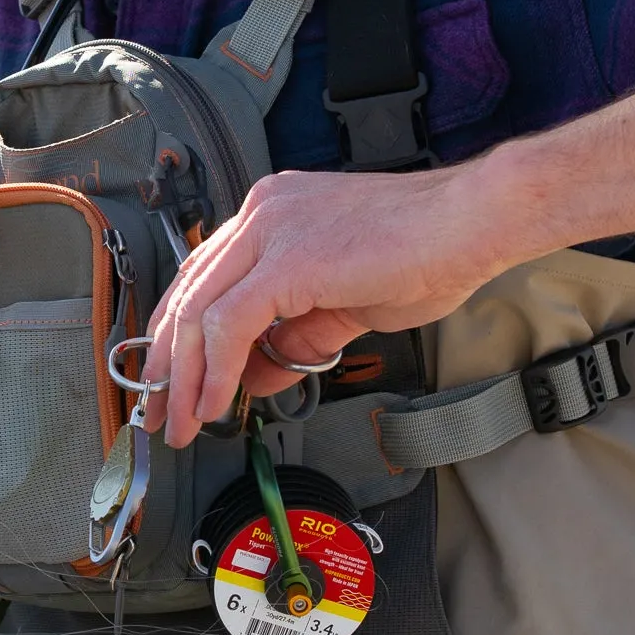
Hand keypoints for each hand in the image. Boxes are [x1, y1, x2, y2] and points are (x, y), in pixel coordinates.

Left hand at [140, 162, 512, 447]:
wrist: (473, 224)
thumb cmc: (429, 251)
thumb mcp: (348, 304)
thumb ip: (299, 336)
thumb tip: (260, 375)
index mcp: (273, 212)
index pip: (203, 275)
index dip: (179, 333)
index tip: (176, 380)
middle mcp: (261, 212)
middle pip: (187, 293)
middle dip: (167, 363)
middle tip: (162, 413)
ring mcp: (270, 230)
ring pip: (198, 311)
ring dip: (185, 378)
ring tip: (184, 423)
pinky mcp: (287, 260)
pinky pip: (230, 325)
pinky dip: (216, 371)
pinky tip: (218, 403)